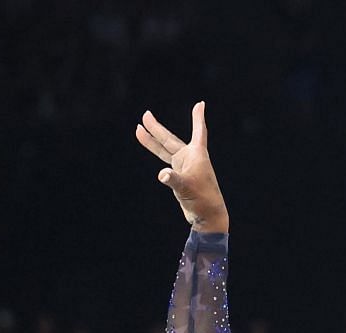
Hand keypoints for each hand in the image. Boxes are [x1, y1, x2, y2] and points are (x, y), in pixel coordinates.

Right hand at [136, 101, 229, 232]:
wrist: (207, 215)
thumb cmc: (203, 200)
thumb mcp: (187, 188)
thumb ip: (173, 180)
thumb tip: (162, 175)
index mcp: (197, 155)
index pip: (199, 131)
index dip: (198, 118)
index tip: (200, 104)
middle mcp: (190, 158)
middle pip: (170, 139)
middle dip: (157, 128)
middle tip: (145, 114)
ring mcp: (184, 166)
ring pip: (164, 149)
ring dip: (152, 140)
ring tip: (138, 129)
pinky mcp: (179, 176)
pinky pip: (165, 160)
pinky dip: (156, 152)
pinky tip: (148, 144)